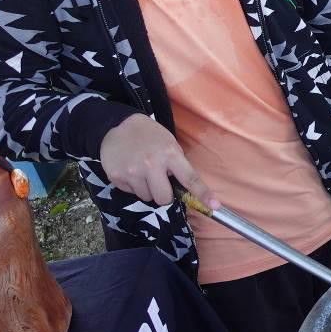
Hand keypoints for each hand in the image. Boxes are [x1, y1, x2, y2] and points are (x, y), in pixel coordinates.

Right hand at [99, 113, 216, 207]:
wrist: (119, 125)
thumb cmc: (151, 137)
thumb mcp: (170, 144)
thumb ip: (178, 166)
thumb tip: (185, 190)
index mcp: (170, 154)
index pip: (190, 178)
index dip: (203, 194)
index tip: (214, 206)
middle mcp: (151, 164)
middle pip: (164, 199)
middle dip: (164, 195)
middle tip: (160, 183)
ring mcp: (132, 172)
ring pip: (147, 198)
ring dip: (148, 189)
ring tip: (143, 172)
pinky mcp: (116, 177)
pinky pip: (131, 193)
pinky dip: (133, 186)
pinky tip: (131, 170)